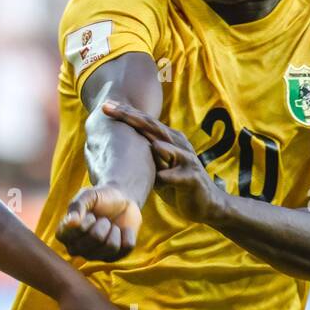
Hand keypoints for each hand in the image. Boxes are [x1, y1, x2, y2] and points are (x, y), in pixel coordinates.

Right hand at [56, 184, 142, 261]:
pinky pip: (126, 247)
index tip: (90, 214)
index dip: (85, 222)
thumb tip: (70, 222)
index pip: (71, 234)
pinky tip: (121, 230)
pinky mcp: (114, 257)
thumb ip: (76, 206)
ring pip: (111, 246)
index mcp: (65, 234)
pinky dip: (127, 233)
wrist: (122, 201)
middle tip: (103, 219)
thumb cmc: (100, 198)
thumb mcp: (87, 195)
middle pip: (95, 238)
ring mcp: (95, 256)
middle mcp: (77, 249)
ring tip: (111, 225)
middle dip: (103, 223)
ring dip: (115, 230)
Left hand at [101, 101, 225, 222]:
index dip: (125, 113)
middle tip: (107, 107)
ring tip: (130, 130)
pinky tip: (160, 176)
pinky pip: (177, 175)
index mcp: (168, 139)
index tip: (104, 105)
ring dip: (148, 140)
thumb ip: (143, 154)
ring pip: (165, 146)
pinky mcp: (192, 178)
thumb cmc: (175, 183)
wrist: (206, 204)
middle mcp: (177, 143)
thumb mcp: (156, 167)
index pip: (144, 122)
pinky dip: (167, 175)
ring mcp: (186, 159)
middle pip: (151, 126)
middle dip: (129, 116)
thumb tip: (115, 147)